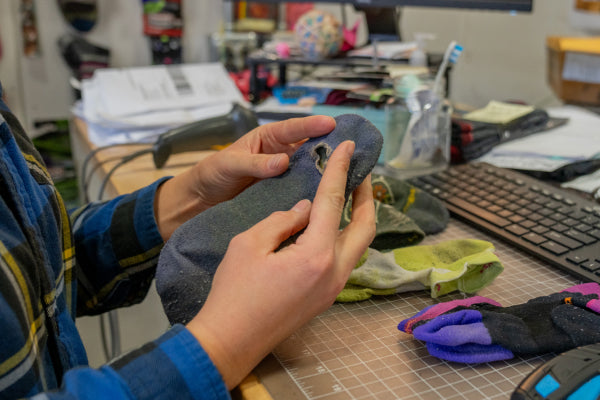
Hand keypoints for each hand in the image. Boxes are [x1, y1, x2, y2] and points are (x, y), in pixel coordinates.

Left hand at [154, 116, 335, 239]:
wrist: (201, 200)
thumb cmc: (212, 173)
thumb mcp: (230, 164)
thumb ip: (255, 164)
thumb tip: (283, 162)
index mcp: (267, 138)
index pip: (293, 129)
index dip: (312, 126)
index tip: (332, 124)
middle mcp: (279, 154)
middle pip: (308, 147)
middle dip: (328, 146)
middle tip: (351, 147)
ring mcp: (282, 174)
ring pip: (308, 168)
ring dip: (324, 170)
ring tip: (347, 171)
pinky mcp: (281, 192)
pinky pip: (300, 188)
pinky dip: (312, 189)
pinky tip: (326, 194)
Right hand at [186, 140, 375, 388]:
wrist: (231, 341)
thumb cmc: (233, 293)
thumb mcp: (249, 243)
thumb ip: (283, 220)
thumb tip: (306, 209)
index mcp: (316, 255)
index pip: (333, 201)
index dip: (340, 169)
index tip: (347, 147)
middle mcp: (334, 272)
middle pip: (366, 226)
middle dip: (366, 195)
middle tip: (360, 171)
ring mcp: (333, 288)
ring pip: (359, 244)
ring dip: (358, 217)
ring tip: (349, 194)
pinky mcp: (325, 297)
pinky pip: (345, 259)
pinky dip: (344, 236)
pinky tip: (331, 225)